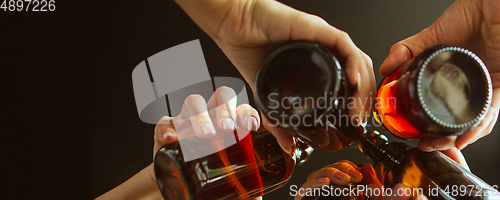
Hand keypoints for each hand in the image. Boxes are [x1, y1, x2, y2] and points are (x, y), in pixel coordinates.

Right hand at [98, 86, 260, 198]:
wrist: (179, 187)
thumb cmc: (209, 179)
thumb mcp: (229, 183)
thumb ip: (245, 190)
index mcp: (230, 126)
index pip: (243, 109)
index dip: (248, 112)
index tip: (250, 127)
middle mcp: (211, 117)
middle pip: (220, 96)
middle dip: (226, 109)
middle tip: (228, 128)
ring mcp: (188, 121)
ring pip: (194, 102)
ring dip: (201, 115)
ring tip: (206, 133)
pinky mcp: (166, 131)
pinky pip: (164, 122)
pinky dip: (167, 128)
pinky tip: (172, 139)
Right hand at [175, 0, 375, 152]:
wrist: (231, 26)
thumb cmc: (246, 48)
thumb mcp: (265, 95)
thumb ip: (277, 119)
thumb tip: (287, 145)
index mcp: (316, 61)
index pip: (351, 79)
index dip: (358, 100)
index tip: (354, 120)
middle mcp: (323, 48)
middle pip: (360, 71)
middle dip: (365, 97)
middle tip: (358, 119)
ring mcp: (322, 38)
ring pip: (358, 58)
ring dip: (364, 84)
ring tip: (357, 107)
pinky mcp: (316, 28)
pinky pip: (344, 44)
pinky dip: (354, 63)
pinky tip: (354, 81)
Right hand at [296, 161, 428, 199]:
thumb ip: (385, 196)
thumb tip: (393, 183)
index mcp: (342, 190)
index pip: (340, 169)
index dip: (346, 166)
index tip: (358, 174)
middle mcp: (327, 192)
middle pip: (326, 170)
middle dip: (339, 168)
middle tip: (352, 177)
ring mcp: (315, 197)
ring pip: (315, 176)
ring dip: (329, 173)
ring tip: (343, 180)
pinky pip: (303, 190)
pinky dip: (313, 184)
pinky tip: (324, 184)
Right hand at [380, 0, 499, 150]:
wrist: (487, 4)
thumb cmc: (467, 16)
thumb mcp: (427, 38)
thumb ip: (404, 52)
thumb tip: (384, 69)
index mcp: (456, 81)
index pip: (445, 112)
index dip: (431, 129)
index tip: (417, 138)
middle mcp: (473, 87)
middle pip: (462, 124)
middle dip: (445, 141)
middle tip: (428, 145)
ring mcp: (488, 87)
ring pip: (478, 122)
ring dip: (461, 138)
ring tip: (443, 143)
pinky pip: (491, 109)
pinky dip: (477, 124)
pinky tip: (464, 134)